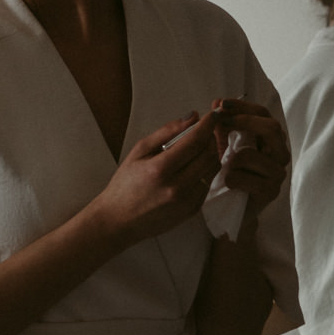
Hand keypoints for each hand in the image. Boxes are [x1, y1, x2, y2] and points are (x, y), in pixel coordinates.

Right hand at [84, 112, 224, 248]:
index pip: (194, 141)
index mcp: (160, 170)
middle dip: (210, 137)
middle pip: (208, 154)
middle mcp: (177, 187)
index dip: (207, 125)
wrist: (120, 220)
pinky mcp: (192, 210)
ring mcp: (187, 201)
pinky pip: (208, 183)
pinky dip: (205, 170)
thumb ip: (166, 132)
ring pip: (212, 168)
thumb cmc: (125, 184)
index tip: (213, 115)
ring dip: (210, 153)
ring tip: (198, 147)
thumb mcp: (139, 151)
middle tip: (204, 129)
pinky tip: (193, 166)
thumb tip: (192, 117)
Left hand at [208, 97, 289, 225]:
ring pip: (251, 155)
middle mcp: (279, 154)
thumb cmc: (230, 174)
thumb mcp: (224, 146)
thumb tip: (216, 104)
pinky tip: (227, 182)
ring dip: (231, 158)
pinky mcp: (270, 192)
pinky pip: (246, 178)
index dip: (242, 106)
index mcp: (270, 140)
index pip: (263, 114)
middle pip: (272, 128)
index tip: (220, 104)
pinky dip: (231, 178)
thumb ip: (223, 126)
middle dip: (243, 122)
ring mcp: (277, 174)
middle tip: (221, 123)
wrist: (233, 210)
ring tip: (224, 167)